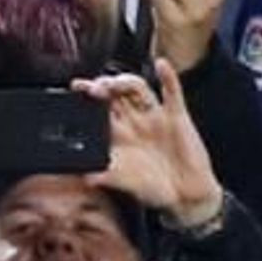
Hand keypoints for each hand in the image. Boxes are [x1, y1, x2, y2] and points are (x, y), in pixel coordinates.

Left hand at [95, 60, 224, 230]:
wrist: (186, 196)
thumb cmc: (153, 188)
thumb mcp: (125, 183)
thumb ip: (106, 176)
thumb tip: (85, 177)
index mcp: (118, 134)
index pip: (98, 109)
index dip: (86, 98)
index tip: (75, 91)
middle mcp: (134, 121)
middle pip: (114, 94)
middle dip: (101, 87)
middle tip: (92, 89)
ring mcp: (154, 116)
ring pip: (137, 88)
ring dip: (124, 82)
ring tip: (113, 84)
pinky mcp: (177, 116)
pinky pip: (172, 92)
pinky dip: (168, 77)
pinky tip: (161, 64)